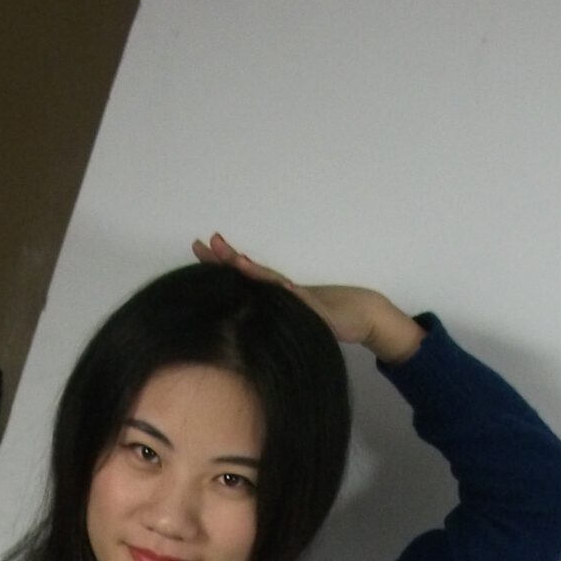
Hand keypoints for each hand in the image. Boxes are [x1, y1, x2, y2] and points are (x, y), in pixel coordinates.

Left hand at [191, 232, 423, 363]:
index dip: (218, 262)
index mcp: (275, 292)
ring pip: (276, 283)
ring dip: (257, 272)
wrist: (362, 314)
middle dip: (229, 258)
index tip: (198, 247)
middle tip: (206, 242)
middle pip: (253, 271)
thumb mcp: (290, 317)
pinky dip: (293, 295)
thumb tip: (242, 318)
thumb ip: (269, 314)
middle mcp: (285, 289)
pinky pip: (305, 303)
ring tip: (237, 261)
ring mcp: (303, 298)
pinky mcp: (321, 312)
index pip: (242, 274)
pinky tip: (283, 288)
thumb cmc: (324, 317)